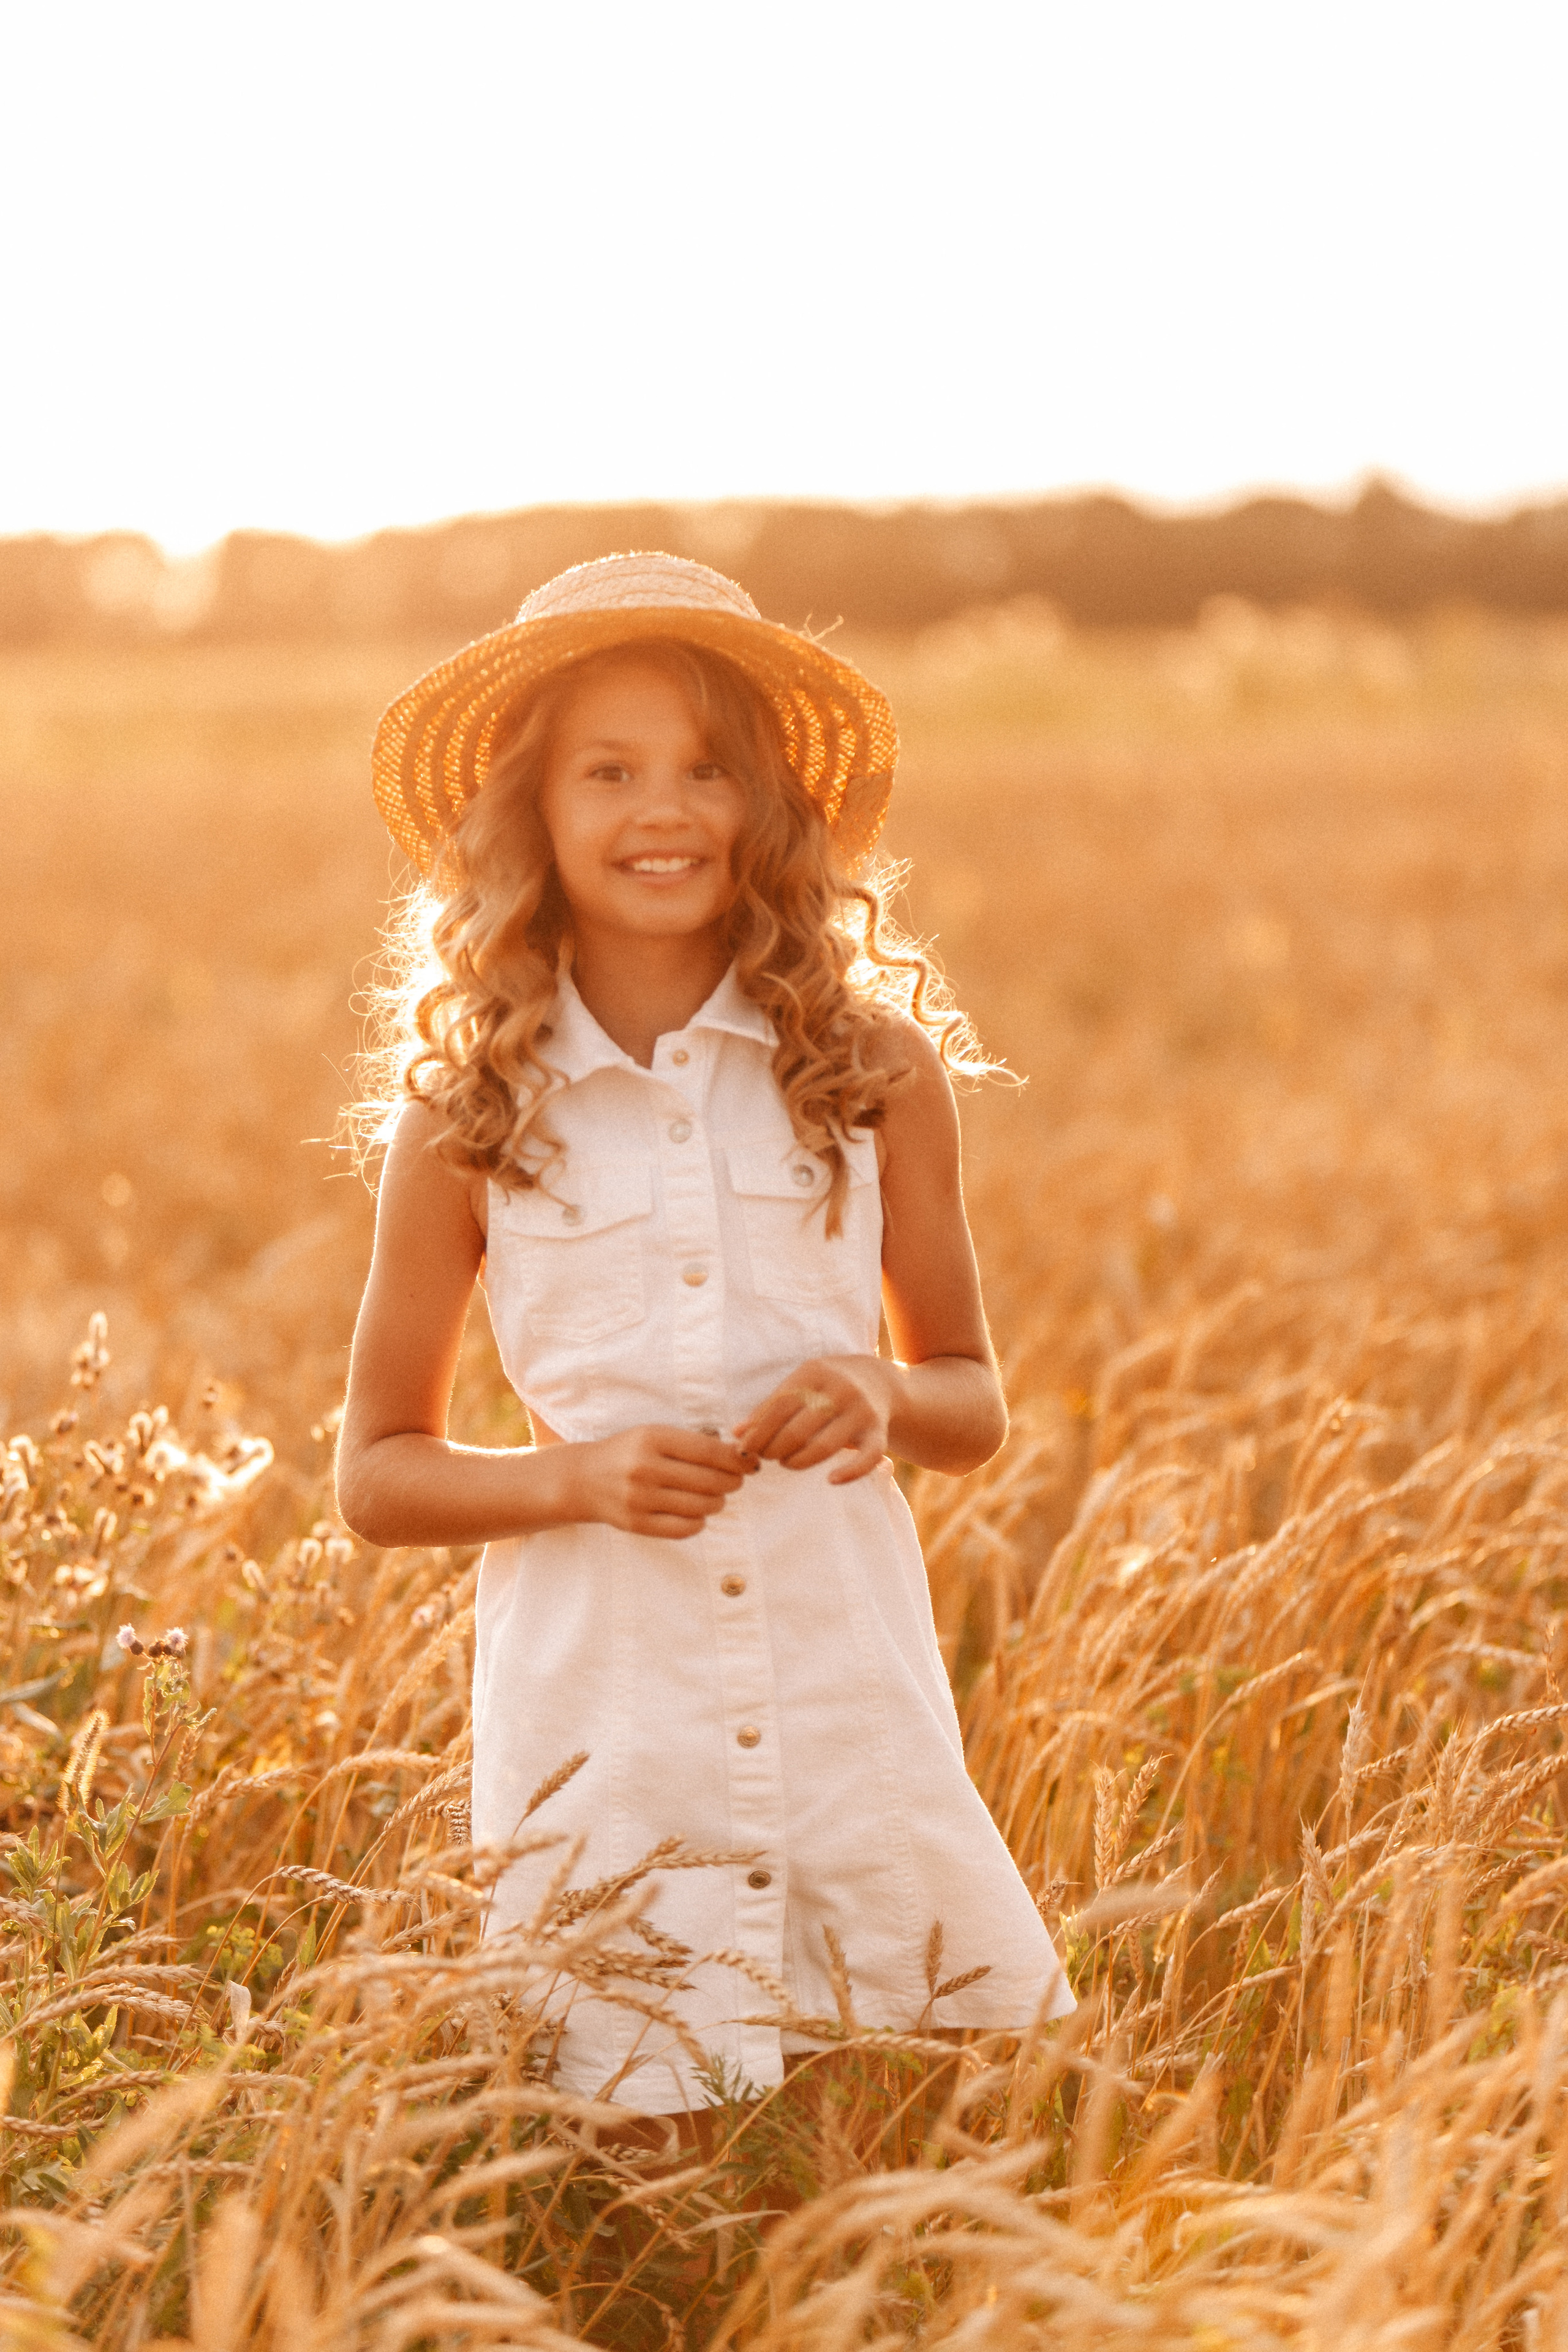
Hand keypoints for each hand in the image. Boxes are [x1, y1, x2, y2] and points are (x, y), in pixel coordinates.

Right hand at [565, 1425, 754, 1539]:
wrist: (583, 1479)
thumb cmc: (629, 1453)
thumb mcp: (655, 1435)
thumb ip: (693, 1443)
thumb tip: (741, 1457)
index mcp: (652, 1438)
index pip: (708, 1451)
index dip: (736, 1459)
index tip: (750, 1462)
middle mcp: (645, 1468)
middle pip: (709, 1481)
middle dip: (732, 1482)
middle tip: (735, 1481)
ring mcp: (639, 1499)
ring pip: (701, 1507)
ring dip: (717, 1502)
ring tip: (715, 1496)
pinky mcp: (636, 1524)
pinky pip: (684, 1529)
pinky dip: (699, 1522)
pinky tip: (696, 1513)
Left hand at [732, 1357, 892, 1484]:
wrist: (878, 1380)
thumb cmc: (826, 1386)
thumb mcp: (800, 1384)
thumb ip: (770, 1406)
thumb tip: (737, 1433)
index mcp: (814, 1373)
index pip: (779, 1406)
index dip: (758, 1431)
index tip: (745, 1448)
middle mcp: (840, 1390)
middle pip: (798, 1428)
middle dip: (774, 1449)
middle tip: (765, 1457)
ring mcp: (861, 1411)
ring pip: (824, 1446)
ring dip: (798, 1461)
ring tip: (787, 1463)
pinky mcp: (878, 1432)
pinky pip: (866, 1458)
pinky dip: (849, 1473)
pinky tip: (830, 1480)